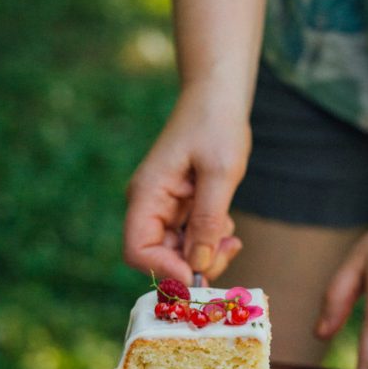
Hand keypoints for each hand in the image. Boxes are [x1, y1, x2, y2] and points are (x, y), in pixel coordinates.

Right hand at [123, 82, 250, 282]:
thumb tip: (199, 265)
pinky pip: (189, 239)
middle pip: (160, 257)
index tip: (199, 273)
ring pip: (178, 252)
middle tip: (229, 249)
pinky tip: (226, 224)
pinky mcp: (178, 208)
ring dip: (206, 253)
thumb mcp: (220, 173)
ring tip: (230, 232)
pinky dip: (209, 240)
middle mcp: (148, 205)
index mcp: (147, 194)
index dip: (166, 269)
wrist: (217, 96)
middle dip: (194, 263)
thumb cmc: (216, 124)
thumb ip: (208, 220)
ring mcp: (163, 208)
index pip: (137, 250)